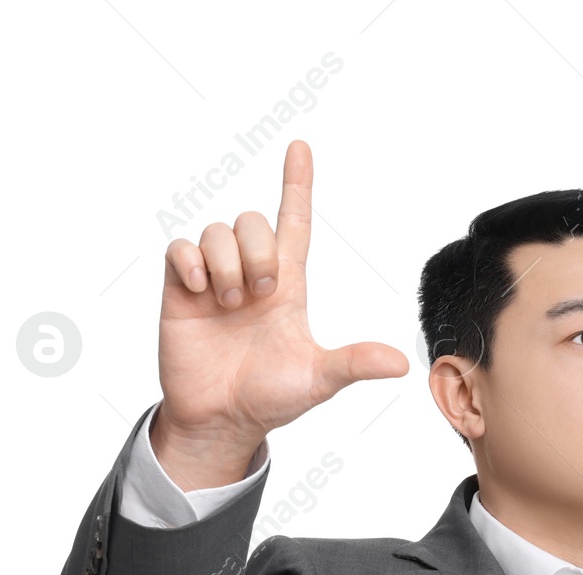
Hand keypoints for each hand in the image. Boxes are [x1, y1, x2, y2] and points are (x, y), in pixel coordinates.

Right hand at [155, 139, 408, 482]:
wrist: (221, 419)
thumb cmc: (270, 398)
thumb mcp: (317, 378)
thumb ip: (354, 363)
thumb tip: (402, 364)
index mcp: (288, 285)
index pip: (294, 221)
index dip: (297, 184)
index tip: (300, 148)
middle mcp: (250, 273)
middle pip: (252, 220)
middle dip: (257, 251)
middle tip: (257, 296)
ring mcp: (214, 279)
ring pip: (217, 231)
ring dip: (226, 264)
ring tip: (229, 304)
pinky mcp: (182, 290)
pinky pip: (180, 248)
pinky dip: (191, 263)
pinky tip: (201, 294)